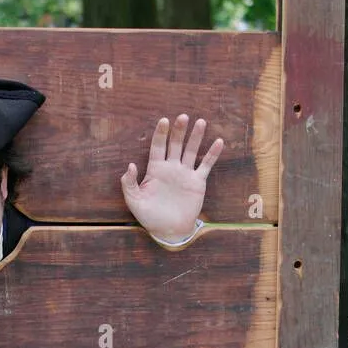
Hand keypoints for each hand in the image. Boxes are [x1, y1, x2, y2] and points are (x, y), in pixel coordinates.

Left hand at [120, 114, 222, 241]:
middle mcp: (171, 168)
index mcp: (155, 170)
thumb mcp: (134, 201)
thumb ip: (128, 183)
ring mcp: (185, 174)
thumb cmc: (149, 216)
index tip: (164, 120)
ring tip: (200, 122)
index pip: (158, 147)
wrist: (169, 230)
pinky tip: (218, 141)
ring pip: (191, 151)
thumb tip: (130, 165)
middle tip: (183, 117)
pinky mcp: (197, 182)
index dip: (160, 134)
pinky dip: (212, 154)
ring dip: (195, 137)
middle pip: (175, 144)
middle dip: (179, 131)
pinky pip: (206, 165)